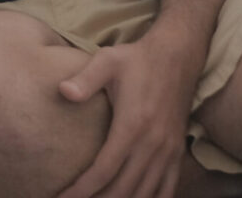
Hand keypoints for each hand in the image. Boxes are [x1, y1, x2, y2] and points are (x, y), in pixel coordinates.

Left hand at [53, 31, 204, 197]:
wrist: (177, 57)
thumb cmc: (135, 60)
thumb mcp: (107, 60)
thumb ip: (85, 79)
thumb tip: (63, 91)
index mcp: (132, 126)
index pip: (105, 170)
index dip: (83, 189)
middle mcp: (153, 145)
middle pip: (124, 189)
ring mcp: (169, 151)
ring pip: (146, 193)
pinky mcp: (177, 152)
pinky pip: (168, 188)